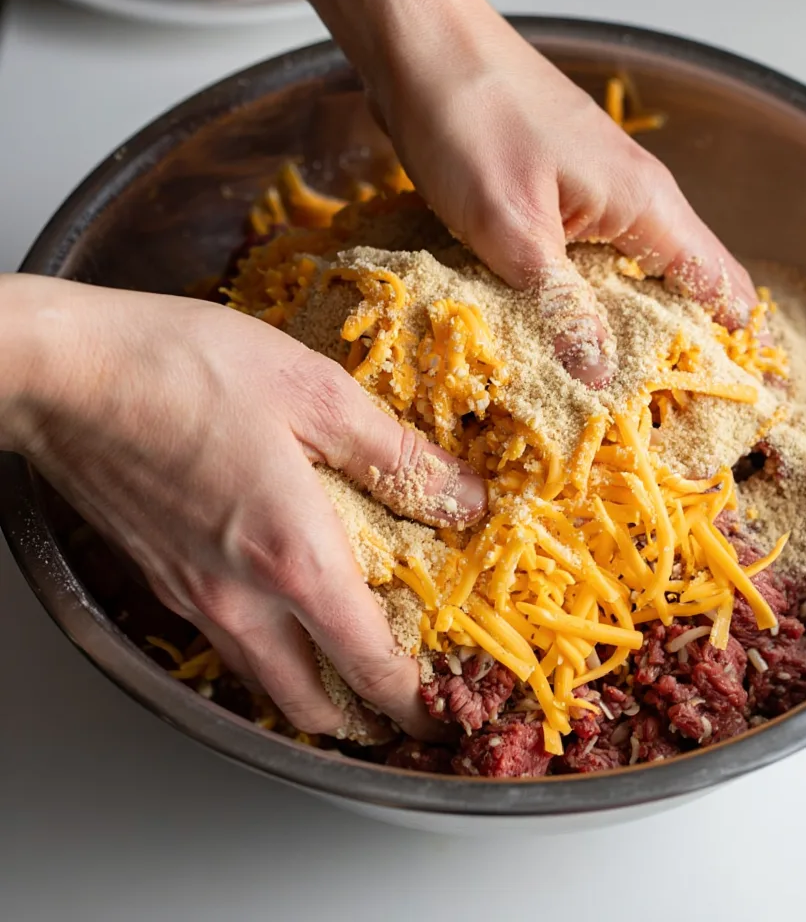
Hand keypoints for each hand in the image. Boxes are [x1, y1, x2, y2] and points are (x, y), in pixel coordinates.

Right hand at [1, 275, 485, 736]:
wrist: (63, 371)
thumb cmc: (181, 369)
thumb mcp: (317, 393)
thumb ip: (398, 457)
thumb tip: (465, 499)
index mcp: (291, 558)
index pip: (368, 667)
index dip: (415, 701)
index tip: (444, 712)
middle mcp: (239, 599)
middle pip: (311, 702)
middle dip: (365, 713)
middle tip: (404, 692)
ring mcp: (191, 597)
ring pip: (265, 679)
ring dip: (315, 686)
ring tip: (352, 654)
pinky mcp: (160, 579)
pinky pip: (227, 643)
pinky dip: (269, 650)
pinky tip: (286, 605)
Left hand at [378, 20, 757, 386]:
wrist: (420, 46)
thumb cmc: (471, 121)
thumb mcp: (513, 230)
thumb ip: (562, 307)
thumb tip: (599, 380)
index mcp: (647, 206)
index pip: (720, 285)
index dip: (733, 344)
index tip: (731, 399)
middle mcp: (637, 199)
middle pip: (681, 286)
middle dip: (674, 349)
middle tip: (656, 416)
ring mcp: (597, 192)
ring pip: (631, 274)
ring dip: (623, 328)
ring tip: (609, 391)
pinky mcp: (558, 192)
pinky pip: (589, 258)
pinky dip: (584, 298)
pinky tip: (558, 331)